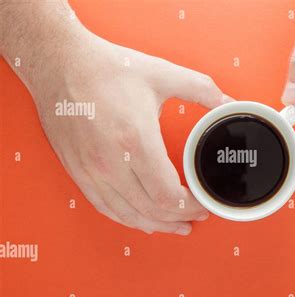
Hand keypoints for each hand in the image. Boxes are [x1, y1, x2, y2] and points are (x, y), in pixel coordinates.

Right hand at [0, 2, 231, 234]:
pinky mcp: (78, 172)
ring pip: (128, 215)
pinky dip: (128, 219)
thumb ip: (201, 89)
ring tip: (175, 226)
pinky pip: (105, 207)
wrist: (59, 64)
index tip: (204, 204)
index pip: (167, 195)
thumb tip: (227, 102)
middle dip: (179, 218)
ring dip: (156, 225)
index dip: (190, 207)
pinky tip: (143, 220)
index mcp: (135, 140)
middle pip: (151, 211)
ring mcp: (91, 171)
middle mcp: (111, 163)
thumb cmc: (107, 69)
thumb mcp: (161, 74)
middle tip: (196, 215)